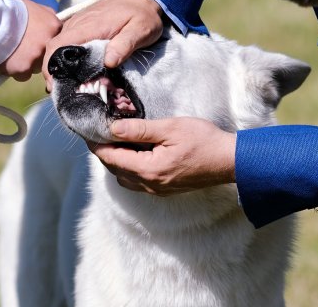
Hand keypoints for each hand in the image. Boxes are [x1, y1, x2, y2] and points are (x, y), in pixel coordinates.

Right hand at [0, 0, 61, 80]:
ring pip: (36, 67)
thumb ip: (48, 17)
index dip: (45, 43)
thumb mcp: (35, 8)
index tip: (35, 42)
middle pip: (47, 56)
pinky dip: (16, 71)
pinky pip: (23, 75)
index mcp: (54, 26)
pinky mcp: (23, 68)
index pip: (57, 41)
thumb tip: (53, 23)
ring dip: (27, 63)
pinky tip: (7, 60)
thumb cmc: (11, 10)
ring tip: (12, 52)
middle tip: (23, 48)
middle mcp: (49, 43)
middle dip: (37, 54)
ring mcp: (37, 56)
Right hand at [44, 0, 163, 90]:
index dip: (51, 65)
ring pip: (58, 46)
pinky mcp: (80, 26)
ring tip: (67, 85)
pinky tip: (73, 71)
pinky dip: (65, 57)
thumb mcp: (141, 30)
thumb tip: (108, 62)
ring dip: (58, 65)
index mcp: (90, 26)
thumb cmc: (142, 15)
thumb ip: (125, 45)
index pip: (58, 45)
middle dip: (53, 70)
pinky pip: (66, 42)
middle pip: (54, 48)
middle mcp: (78, 24)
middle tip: (62, 90)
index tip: (55, 84)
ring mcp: (78, 24)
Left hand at [89, 117, 236, 195]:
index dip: (97, 144)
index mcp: (148, 169)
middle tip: (99, 132)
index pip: (111, 158)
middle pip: (115, 169)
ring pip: (125, 177)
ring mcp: (158, 189)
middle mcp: (149, 184)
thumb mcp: (170, 128)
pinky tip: (136, 153)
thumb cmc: (204, 141)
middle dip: (105, 152)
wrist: (229, 161)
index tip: (88, 130)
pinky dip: (130, 167)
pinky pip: (138, 181)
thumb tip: (113, 128)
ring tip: (117, 141)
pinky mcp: (165, 188)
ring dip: (117, 161)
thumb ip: (139, 129)